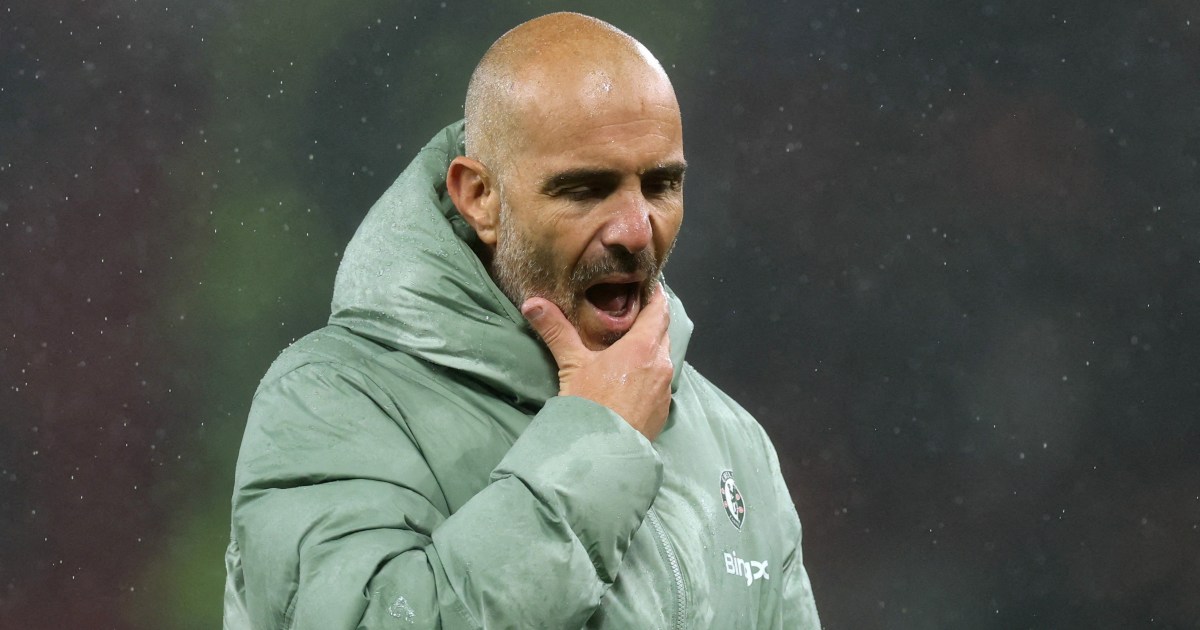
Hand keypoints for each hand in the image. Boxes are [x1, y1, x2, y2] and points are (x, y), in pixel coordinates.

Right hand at [521, 283, 672, 439]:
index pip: (660, 310)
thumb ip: (556, 330)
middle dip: (650, 321)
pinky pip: (660, 381)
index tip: (645, 286)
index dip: (654, 296)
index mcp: (643, 346)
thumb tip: (532, 302)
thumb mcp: (571, 365)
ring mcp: (665, 389)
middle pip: (662, 332)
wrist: (603, 453)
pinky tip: (631, 379)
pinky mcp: (663, 409)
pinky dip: (649, 373)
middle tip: (630, 313)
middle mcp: (661, 363)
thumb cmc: (590, 404)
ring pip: (662, 357)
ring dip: (650, 349)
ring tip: (628, 345)